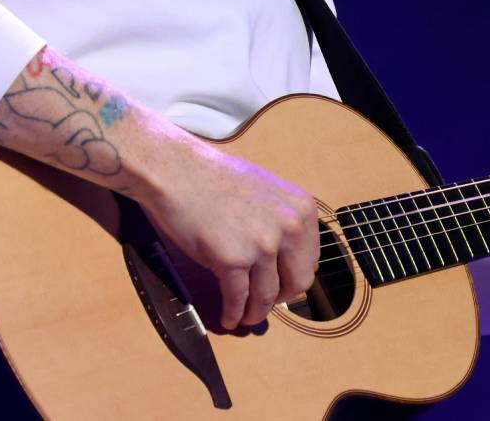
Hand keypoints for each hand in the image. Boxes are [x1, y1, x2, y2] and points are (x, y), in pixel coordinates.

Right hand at [135, 137, 321, 329]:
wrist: (178, 172)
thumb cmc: (216, 180)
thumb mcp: (268, 193)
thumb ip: (283, 223)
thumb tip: (288, 261)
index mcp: (302, 210)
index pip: (311, 261)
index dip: (293, 277)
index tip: (280, 284)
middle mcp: (289, 228)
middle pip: (297, 283)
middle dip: (279, 298)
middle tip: (264, 303)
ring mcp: (262, 245)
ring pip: (266, 297)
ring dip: (254, 313)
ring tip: (245, 317)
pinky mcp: (232, 260)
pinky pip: (238, 299)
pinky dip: (233, 314)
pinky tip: (228, 317)